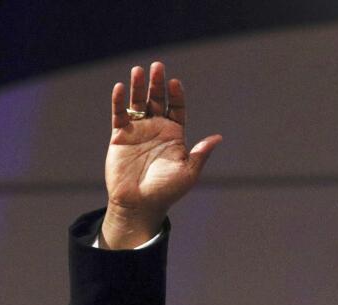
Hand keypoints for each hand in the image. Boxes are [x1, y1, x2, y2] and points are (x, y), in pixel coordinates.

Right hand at [99, 62, 221, 248]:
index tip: (175, 83)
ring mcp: (138, 130)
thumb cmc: (167, 191)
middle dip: (157, 84)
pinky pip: (119, 115)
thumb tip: (218, 138)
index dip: (176, 95)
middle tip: (157, 67)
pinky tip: (121, 88)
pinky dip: (119, 102)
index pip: (177, 108)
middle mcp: (157, 129)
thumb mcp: (188, 172)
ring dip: (138, 87)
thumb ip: (200, 153)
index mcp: (175, 135)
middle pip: (157, 100)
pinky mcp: (120, 136)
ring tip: (139, 71)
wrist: (140, 204)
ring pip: (138, 103)